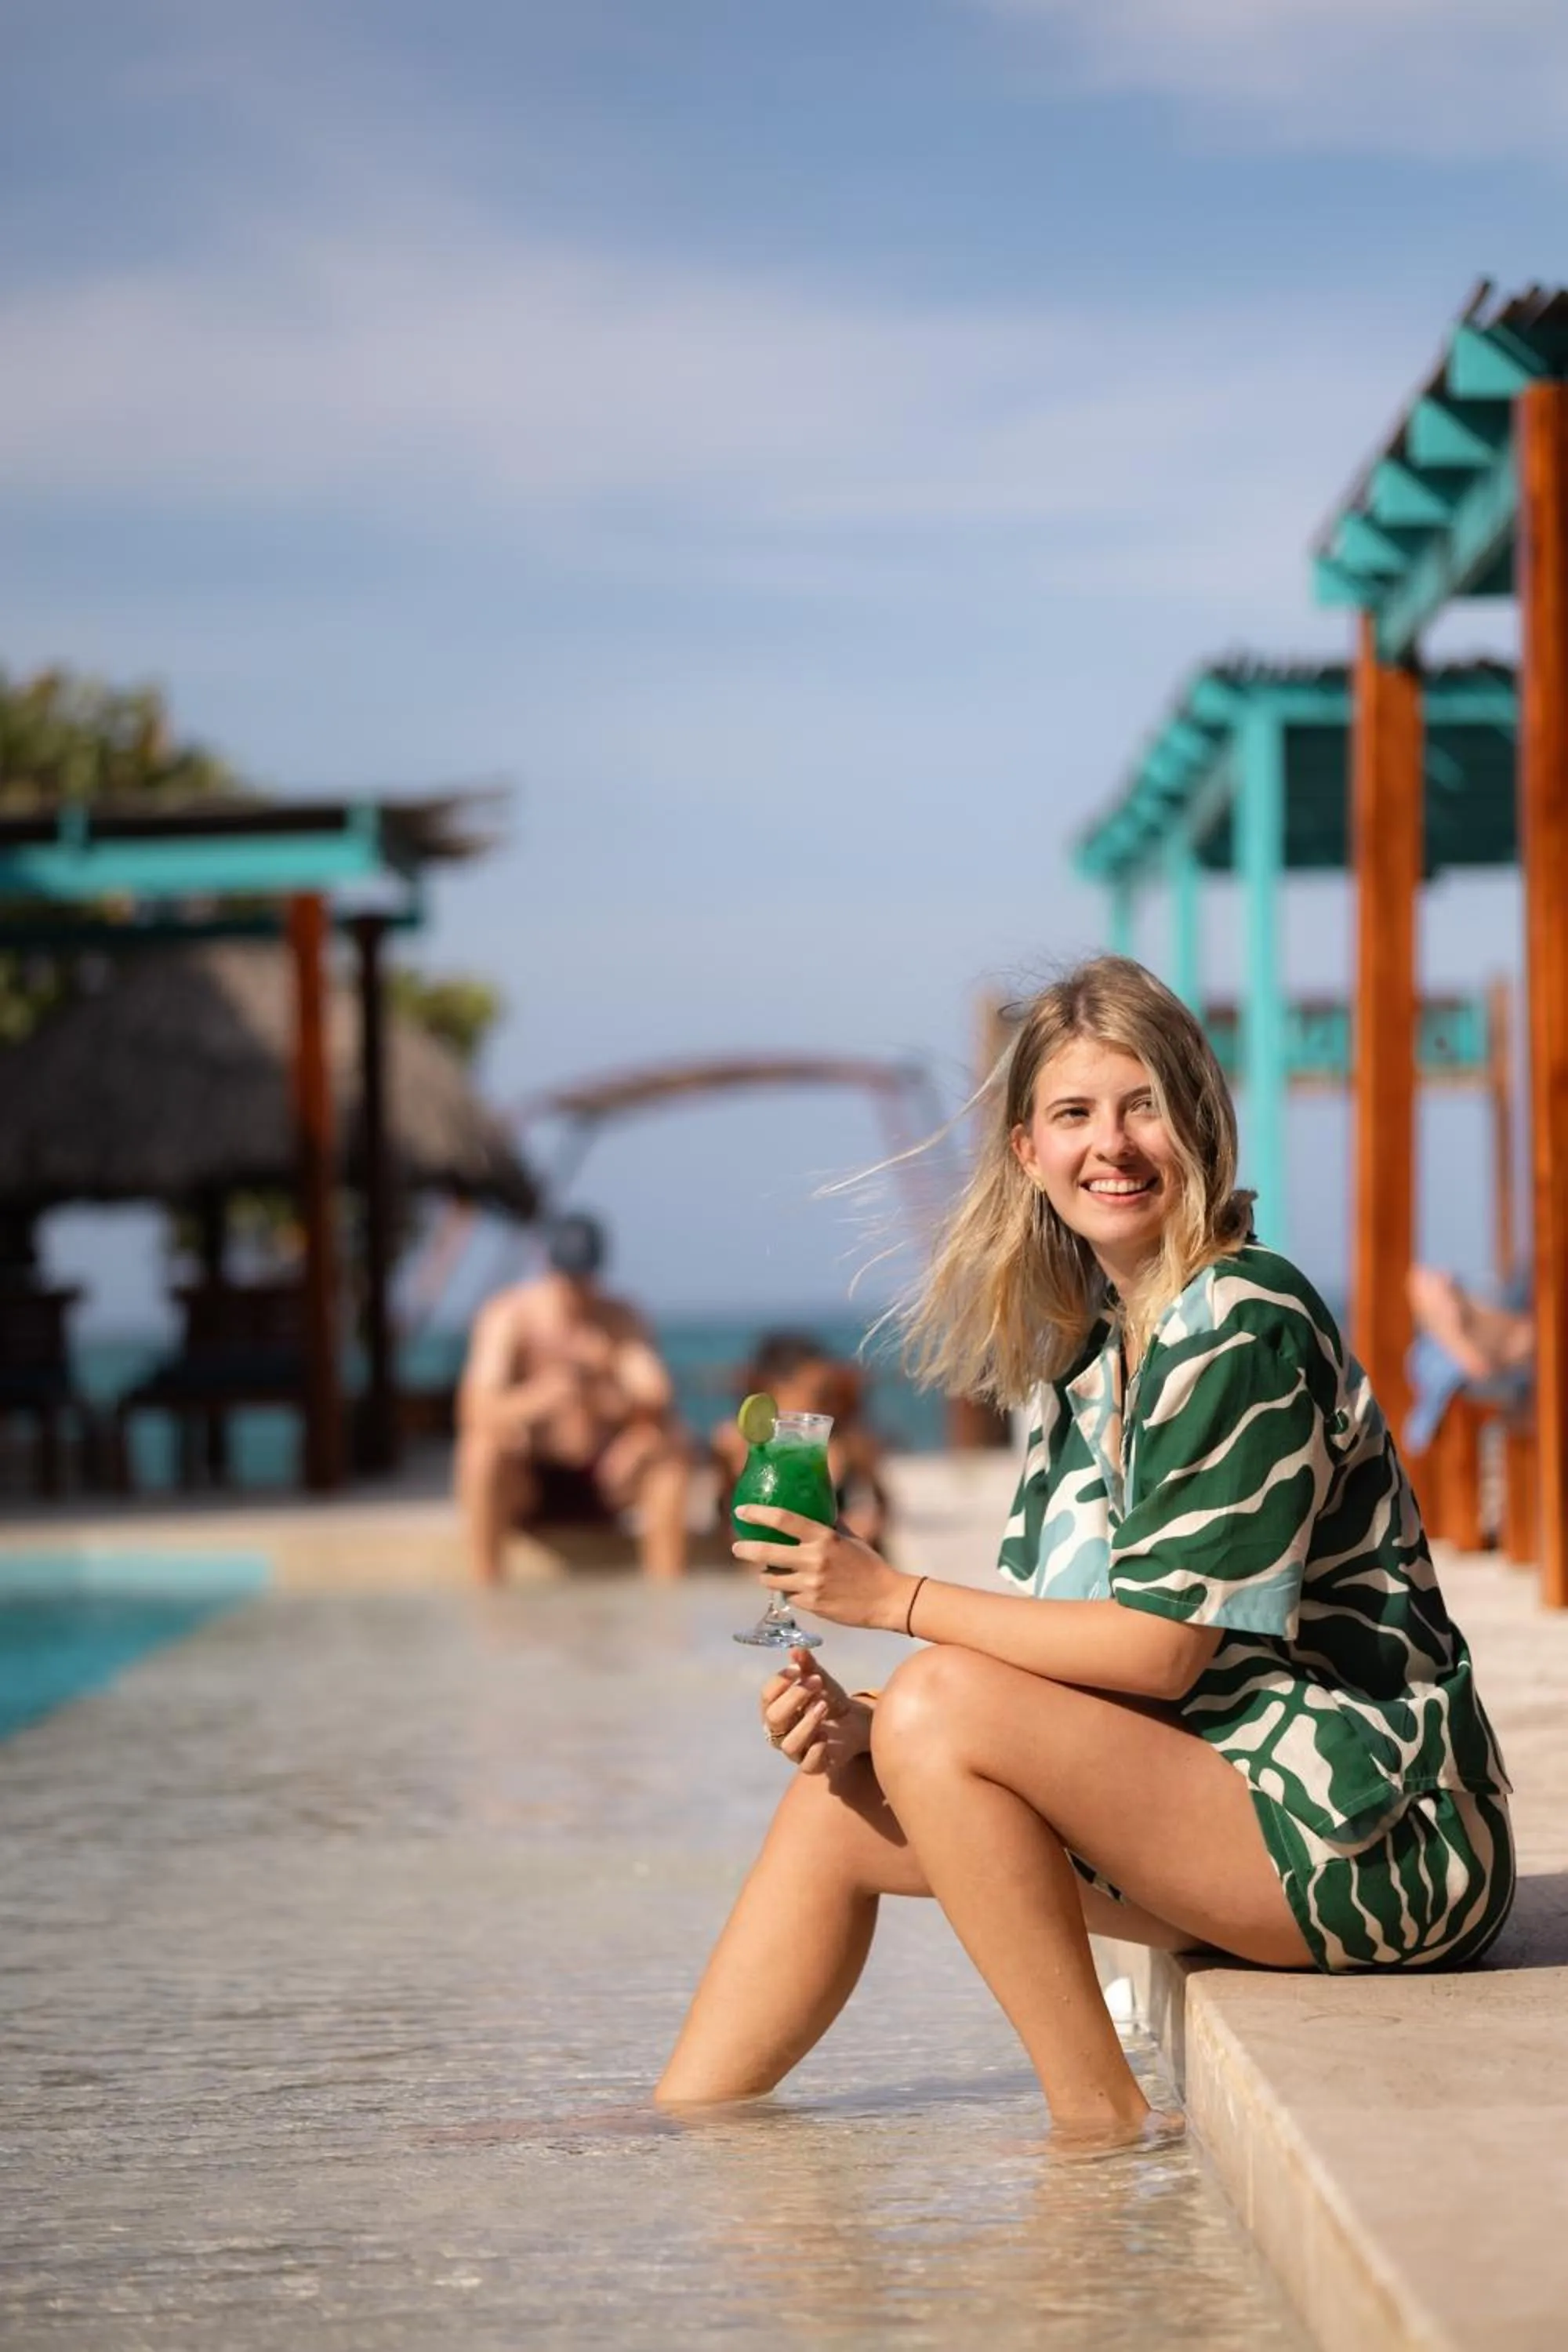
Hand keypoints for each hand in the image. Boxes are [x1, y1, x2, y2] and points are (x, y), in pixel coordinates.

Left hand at [733, 1506, 908, 1632]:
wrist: (886, 1599)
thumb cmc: (869, 1565)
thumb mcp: (849, 1539)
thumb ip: (829, 1525)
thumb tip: (814, 1506)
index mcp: (824, 1537)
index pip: (783, 1519)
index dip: (758, 1514)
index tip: (741, 1511)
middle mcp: (814, 1559)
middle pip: (767, 1552)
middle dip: (746, 1550)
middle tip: (737, 1547)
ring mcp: (811, 1584)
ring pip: (771, 1578)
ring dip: (766, 1574)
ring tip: (767, 1571)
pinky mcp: (812, 1604)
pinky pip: (788, 1595)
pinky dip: (788, 1591)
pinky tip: (795, 1587)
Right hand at [761, 1650, 872, 1776]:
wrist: (856, 1722)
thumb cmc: (830, 1699)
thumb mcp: (820, 1679)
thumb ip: (807, 1666)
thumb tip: (796, 1649)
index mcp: (775, 1708)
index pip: (766, 1695)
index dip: (780, 1681)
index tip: (797, 1668)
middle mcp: (780, 1731)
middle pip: (773, 1718)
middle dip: (794, 1698)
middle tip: (815, 1683)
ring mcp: (796, 1750)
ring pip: (788, 1744)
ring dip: (806, 1723)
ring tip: (823, 1706)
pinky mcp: (813, 1765)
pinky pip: (807, 1765)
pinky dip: (816, 1750)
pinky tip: (826, 1736)